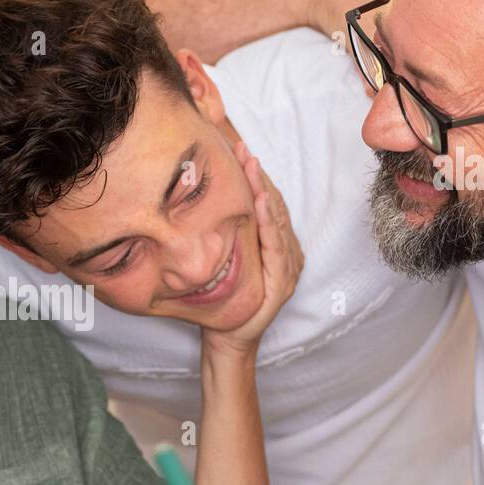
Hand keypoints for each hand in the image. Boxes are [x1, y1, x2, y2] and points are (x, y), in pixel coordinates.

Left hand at [201, 141, 303, 357]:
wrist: (226, 335)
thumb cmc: (221, 297)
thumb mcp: (219, 257)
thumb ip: (221, 231)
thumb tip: (195, 199)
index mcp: (273, 243)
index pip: (266, 202)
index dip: (255, 176)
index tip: (239, 150)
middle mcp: (286, 251)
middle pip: (274, 206)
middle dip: (259, 177)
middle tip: (244, 150)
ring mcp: (288, 266)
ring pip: (278, 221)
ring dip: (265, 192)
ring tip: (253, 167)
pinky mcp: (283, 282)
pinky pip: (277, 247)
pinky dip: (271, 223)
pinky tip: (262, 203)